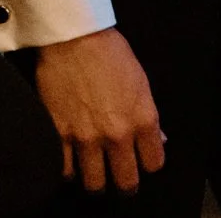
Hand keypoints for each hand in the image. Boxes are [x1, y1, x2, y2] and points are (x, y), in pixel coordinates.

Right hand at [34, 29, 166, 193]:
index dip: (149, 163)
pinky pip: (65, 171)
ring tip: (94, 171)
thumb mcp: (140, 81)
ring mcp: (87, 138)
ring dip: (96, 179)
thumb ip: (150, 116)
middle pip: (127, 182)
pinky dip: (69, 170)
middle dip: (125, 182)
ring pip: (95, 184)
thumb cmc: (110, 52)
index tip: (142, 160)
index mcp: (143, 119)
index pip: (154, 163)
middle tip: (119, 175)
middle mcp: (118, 134)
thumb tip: (160, 140)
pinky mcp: (59, 135)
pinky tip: (71, 161)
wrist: (73, 37)